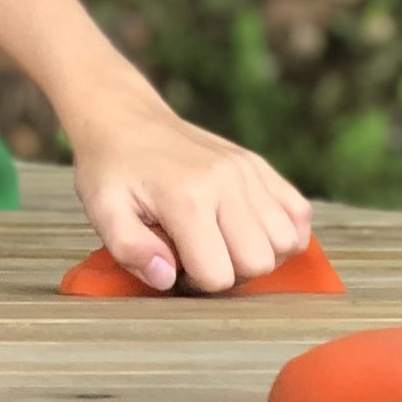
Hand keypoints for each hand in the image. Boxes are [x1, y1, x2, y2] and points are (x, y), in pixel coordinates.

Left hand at [69, 96, 312, 293]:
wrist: (124, 119)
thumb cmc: (111, 169)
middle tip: (197, 254)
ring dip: (258, 254)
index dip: (193, 282)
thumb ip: (130, 249)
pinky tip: (249, 230)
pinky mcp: (259, 165)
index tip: (173, 262)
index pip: (217, 275)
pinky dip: (284, 232)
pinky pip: (299, 214)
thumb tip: (167, 279)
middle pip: (259, 263)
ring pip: (286, 242)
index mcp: (186, 197)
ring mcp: (247, 171)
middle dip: (229, 272)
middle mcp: (226, 182)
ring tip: (222, 242)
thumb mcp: (102, 210)